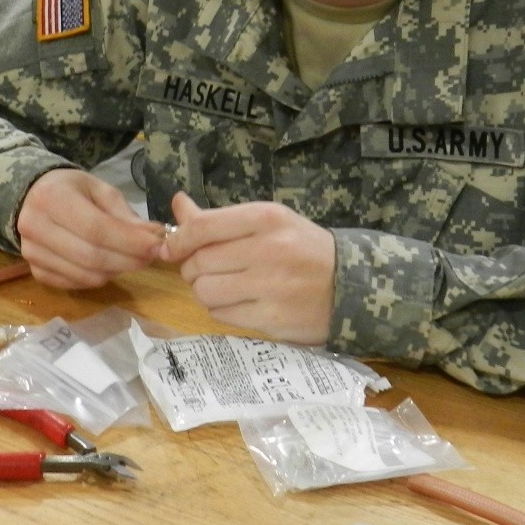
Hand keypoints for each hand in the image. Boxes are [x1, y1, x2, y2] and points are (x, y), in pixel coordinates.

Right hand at [14, 168, 165, 288]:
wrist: (32, 197)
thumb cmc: (71, 190)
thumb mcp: (99, 189)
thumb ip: (124, 214)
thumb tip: (154, 236)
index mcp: (52, 197)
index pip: (96, 228)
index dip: (129, 241)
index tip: (156, 246)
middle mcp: (35, 226)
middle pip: (90, 256)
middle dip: (127, 260)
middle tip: (150, 256)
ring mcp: (32, 252)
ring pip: (84, 275)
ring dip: (116, 271)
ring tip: (132, 259)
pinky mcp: (35, 271)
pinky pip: (74, 284)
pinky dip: (98, 279)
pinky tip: (109, 266)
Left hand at [158, 193, 332, 342]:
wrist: (351, 286)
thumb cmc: (303, 249)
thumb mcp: (268, 223)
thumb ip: (219, 219)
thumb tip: (177, 205)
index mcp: (267, 218)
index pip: (202, 227)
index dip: (178, 240)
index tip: (173, 248)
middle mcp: (268, 250)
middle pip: (199, 262)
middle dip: (194, 268)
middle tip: (209, 270)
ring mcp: (271, 286)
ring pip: (205, 291)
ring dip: (206, 291)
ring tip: (225, 287)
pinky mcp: (272, 319)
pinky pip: (221, 315)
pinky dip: (222, 310)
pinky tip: (239, 303)